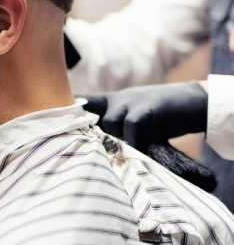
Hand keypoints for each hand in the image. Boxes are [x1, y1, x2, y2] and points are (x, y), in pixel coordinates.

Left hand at [80, 81, 207, 152]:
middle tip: (96, 153)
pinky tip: (140, 151)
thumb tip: (107, 154)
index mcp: (114, 101)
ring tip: (124, 155)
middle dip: (94, 136)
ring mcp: (132, 100)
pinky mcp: (146, 107)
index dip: (72, 112)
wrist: (195, 103)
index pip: (85, 102)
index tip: (58, 123)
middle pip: (94, 117)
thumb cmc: (164, 117)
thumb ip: (122, 132)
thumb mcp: (138, 122)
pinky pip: (131, 126)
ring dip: (116, 141)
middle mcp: (119, 98)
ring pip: (110, 122)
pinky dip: (134, 141)